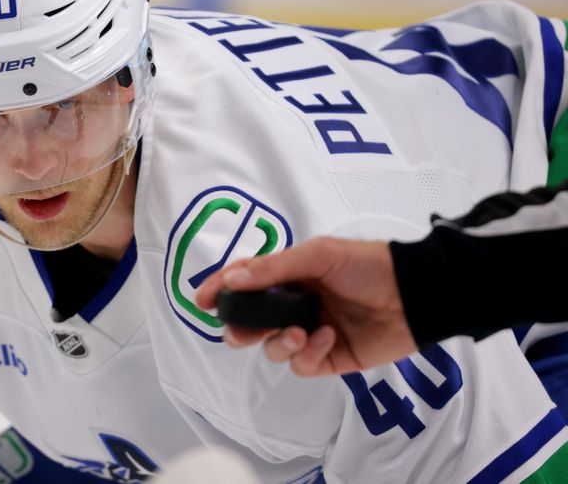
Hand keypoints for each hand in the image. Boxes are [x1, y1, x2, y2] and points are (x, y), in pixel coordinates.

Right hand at [195, 237, 417, 375]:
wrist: (417, 294)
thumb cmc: (369, 265)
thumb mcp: (319, 255)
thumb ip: (274, 268)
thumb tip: (232, 279)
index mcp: (291, 275)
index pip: (246, 282)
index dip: (222, 290)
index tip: (202, 299)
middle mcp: (296, 304)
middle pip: (251, 323)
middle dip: (240, 328)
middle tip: (241, 331)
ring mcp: (312, 332)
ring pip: (273, 348)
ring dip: (279, 342)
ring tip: (300, 332)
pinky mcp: (330, 358)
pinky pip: (302, 364)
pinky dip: (309, 353)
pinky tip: (328, 337)